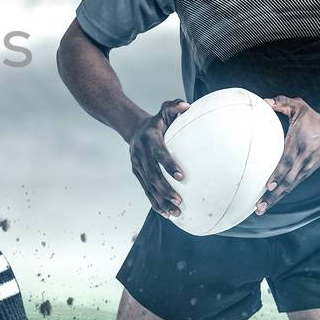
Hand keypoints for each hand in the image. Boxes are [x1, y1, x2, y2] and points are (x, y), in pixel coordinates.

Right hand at [128, 99, 188, 217]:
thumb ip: (174, 106)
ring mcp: (137, 165)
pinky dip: (155, 202)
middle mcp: (141, 153)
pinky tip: (166, 213)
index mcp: (149, 139)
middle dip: (165, 189)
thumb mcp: (164, 110)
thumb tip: (187, 106)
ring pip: (148, 186)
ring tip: (175, 212)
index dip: (169, 165)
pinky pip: (146, 190)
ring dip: (161, 200)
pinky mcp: (137, 173)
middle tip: (179, 200)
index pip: (159, 153)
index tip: (181, 176)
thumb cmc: (156, 121)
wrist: (132, 128)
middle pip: (152, 174)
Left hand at [256, 96, 319, 214]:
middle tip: (258, 206)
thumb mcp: (300, 107)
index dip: (278, 174)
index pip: (288, 161)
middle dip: (273, 195)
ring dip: (275, 200)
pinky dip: (281, 195)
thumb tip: (265, 100)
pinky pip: (292, 186)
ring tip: (260, 210)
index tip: (268, 185)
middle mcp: (303, 160)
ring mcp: (306, 169)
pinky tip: (269, 203)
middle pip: (287, 181)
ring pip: (289, 187)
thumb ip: (283, 102)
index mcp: (299, 145)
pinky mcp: (307, 173)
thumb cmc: (314, 119)